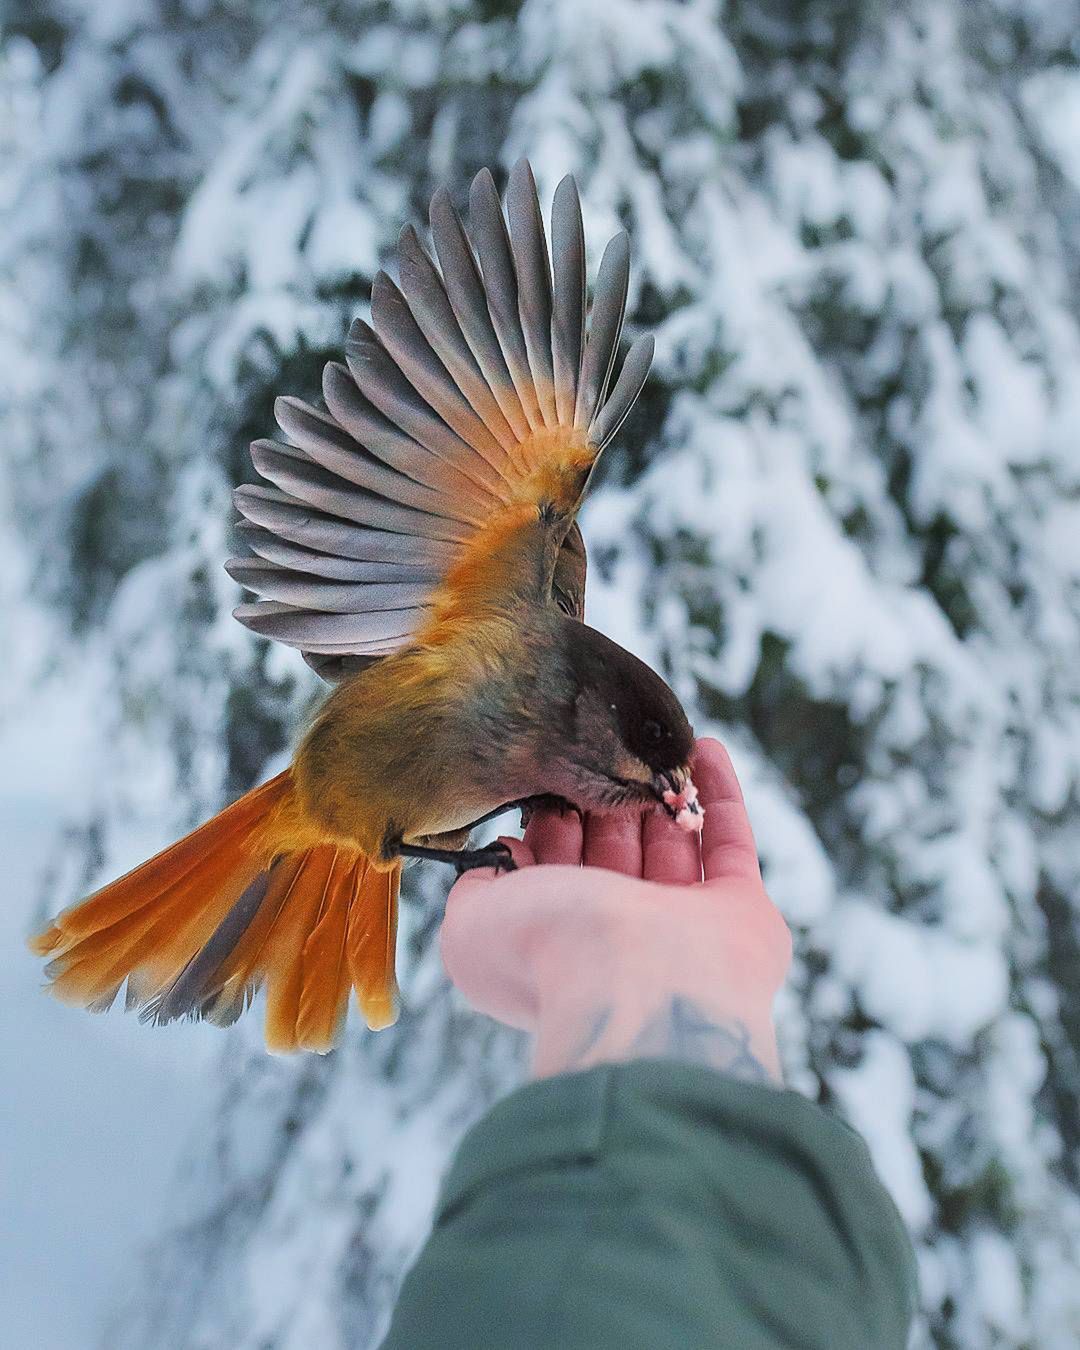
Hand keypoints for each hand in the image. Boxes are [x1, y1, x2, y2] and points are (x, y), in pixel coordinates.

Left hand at [440, 738, 791, 1082]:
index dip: (552, 826)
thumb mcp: (469, 925)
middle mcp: (621, 936)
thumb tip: (497, 858)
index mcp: (559, 940)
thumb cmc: (545, 952)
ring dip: (662, 792)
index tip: (550, 782)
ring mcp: (684, 926)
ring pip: (672, 845)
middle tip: (601, 755)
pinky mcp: (741, 912)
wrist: (632, 983)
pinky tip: (706, 747)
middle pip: (615, 853)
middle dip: (607, 802)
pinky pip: (730, 841)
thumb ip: (475, 889)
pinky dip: (719, 793)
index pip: (556, 870)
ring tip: (652, 740)